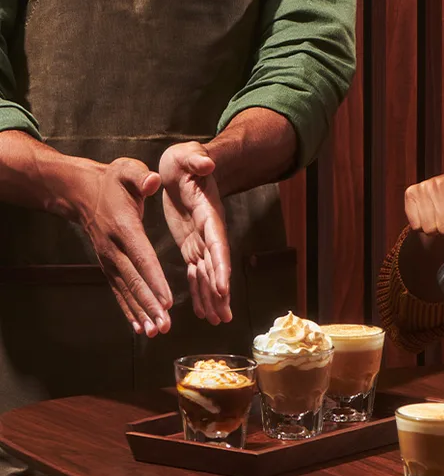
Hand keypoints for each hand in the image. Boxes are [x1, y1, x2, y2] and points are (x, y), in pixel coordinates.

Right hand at [74, 159, 172, 335]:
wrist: (82, 192)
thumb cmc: (113, 180)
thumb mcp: (127, 169)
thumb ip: (141, 175)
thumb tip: (152, 181)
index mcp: (125, 227)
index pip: (142, 256)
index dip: (154, 278)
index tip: (167, 298)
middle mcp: (115, 248)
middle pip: (134, 280)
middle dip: (150, 304)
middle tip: (165, 325)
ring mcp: (110, 259)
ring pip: (126, 291)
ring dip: (141, 312)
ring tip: (155, 332)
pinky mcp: (109, 266)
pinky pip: (120, 291)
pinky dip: (129, 309)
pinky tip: (140, 327)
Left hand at [161, 142, 230, 325]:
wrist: (188, 164)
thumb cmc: (188, 159)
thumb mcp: (191, 155)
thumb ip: (198, 160)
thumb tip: (206, 164)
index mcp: (208, 213)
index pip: (217, 242)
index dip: (220, 265)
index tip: (222, 288)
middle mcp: (209, 230)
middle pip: (217, 265)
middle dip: (220, 292)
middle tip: (224, 317)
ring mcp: (200, 239)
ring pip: (207, 273)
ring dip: (211, 297)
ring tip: (215, 320)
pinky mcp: (190, 243)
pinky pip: (195, 270)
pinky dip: (198, 290)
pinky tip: (200, 309)